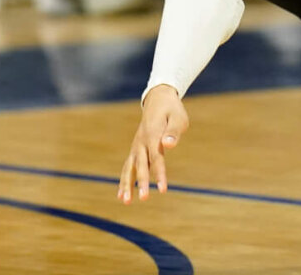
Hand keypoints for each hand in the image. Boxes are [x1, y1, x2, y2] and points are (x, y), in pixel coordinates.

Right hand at [118, 85, 188, 203]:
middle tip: (144, 199)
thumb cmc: (172, 110)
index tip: (163, 190)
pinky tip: (121, 195)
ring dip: (127, 185)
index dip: (160, 174)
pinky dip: (124, 180)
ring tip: (125, 202)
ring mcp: (136, 146)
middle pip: (141, 165)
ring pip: (130, 167)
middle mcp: (142, 142)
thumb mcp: (178, 117)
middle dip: (141, 183)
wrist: (158, 99)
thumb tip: (169, 144)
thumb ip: (173, 131)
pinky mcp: (135, 149)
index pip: (157, 158)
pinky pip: (128, 167)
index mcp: (153, 135)